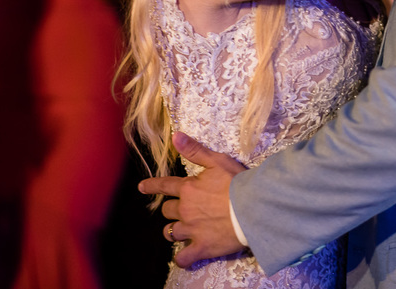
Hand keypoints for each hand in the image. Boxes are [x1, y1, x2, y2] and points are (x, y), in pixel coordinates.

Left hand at [138, 132, 247, 267]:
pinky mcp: (202, 247)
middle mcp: (185, 210)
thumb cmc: (238, 182)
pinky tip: (183, 256)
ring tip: (181, 230)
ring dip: (174, 230)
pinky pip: (183, 257)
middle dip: (172, 209)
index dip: (152, 186)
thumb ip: (195, 150)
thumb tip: (175, 137)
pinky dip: (181, 258)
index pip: (164, 186)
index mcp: (188, 189)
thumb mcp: (217, 161)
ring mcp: (192, 230)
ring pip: (171, 233)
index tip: (142, 187)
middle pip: (168, 211)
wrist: (254, 208)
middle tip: (183, 209)